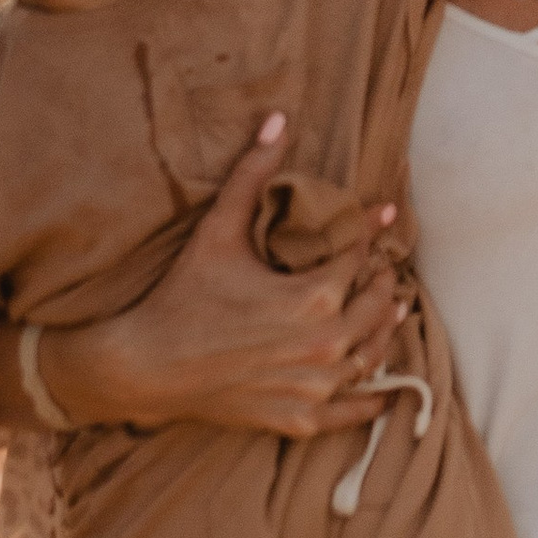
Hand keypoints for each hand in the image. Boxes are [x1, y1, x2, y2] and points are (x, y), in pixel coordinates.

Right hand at [42, 116, 400, 439]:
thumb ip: (253, 175)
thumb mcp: (218, 231)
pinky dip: (372, 400)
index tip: (380, 217)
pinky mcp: (300, 418)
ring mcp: (314, 387)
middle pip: (376, 307)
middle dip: (382, 282)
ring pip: (373, 355)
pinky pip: (352, 412)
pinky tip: (384, 389)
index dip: (369, 233)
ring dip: (385, 330)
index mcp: (314, 299)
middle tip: (385, 268)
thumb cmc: (182, 296)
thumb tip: (278, 119)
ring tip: (392, 310)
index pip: (359, 259)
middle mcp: (325, 346)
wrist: (145, 366)